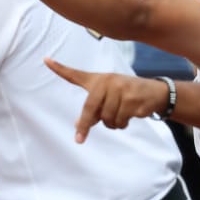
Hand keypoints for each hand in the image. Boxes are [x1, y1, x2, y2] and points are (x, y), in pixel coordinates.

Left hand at [42, 59, 168, 142]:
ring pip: (106, 118)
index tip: (45, 60)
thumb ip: (92, 110)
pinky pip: (119, 121)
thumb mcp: (108, 98)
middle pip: (90, 108)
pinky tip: (129, 115)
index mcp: (98, 80)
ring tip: (119, 116)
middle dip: (85, 125)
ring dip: (111, 124)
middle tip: (79, 139)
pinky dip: (122, 124)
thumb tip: (78, 125)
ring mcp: (121, 90)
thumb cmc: (126, 94)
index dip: (60, 68)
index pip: (76, 74)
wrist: (154, 92)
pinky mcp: (132, 100)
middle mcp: (107, 81)